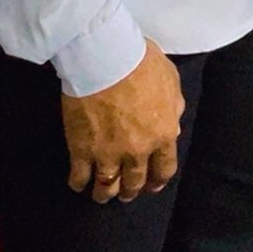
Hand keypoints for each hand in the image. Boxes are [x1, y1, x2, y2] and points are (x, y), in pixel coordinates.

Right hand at [62, 38, 184, 204]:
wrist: (106, 57)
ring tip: (102, 194)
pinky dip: (78, 183)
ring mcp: (108, 153)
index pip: (164, 170)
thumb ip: (174, 107)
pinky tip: (78, 183)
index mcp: (163, 134)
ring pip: (107, 187)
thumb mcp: (171, 80)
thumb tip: (173, 127)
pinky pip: (79, 177)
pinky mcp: (81, 150)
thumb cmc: (141, 62)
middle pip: (135, 182)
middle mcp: (138, 151)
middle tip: (126, 192)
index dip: (157, 180)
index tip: (151, 185)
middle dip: (131, 190)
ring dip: (105, 193)